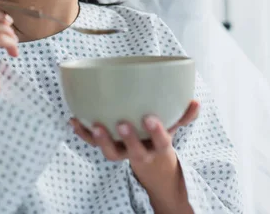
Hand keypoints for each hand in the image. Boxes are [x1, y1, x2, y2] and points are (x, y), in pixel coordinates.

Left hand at [70, 99, 199, 174]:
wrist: (152, 168)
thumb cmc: (160, 140)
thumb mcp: (175, 129)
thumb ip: (184, 115)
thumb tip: (196, 101)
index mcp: (158, 147)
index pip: (160, 142)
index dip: (155, 132)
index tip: (150, 118)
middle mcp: (141, 153)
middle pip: (133, 152)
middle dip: (127, 139)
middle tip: (121, 123)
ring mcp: (123, 153)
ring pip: (111, 153)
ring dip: (100, 140)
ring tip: (91, 125)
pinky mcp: (110, 149)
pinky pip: (94, 145)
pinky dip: (82, 134)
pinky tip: (73, 120)